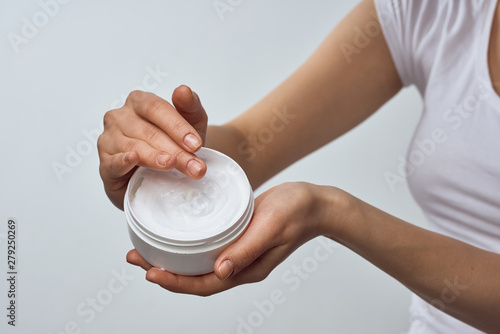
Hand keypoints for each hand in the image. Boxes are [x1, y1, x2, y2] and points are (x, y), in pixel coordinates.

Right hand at [97, 86, 207, 208]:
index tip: (196, 144)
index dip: (177, 127)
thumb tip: (183, 90)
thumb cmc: (176, 144)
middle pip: (150, 132)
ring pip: (134, 147)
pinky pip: (113, 161)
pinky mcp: (105, 164)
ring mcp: (109, 139)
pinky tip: (133, 159)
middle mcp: (120, 117)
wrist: (164, 176)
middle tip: (194, 166)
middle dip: (176, 151)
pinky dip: (122, 161)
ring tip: (173, 166)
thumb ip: (190, 106)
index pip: (156, 108)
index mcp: (139, 102)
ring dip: (156, 159)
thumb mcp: (191, 124)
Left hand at [126, 182, 343, 295]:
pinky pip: (206, 249)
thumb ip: (247, 249)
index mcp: (247, 269)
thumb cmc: (297, 212)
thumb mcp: (272, 227)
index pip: (204, 285)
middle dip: (164, 272)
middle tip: (135, 257)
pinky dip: (186, 246)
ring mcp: (237, 253)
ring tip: (145, 249)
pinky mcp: (237, 238)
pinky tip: (174, 235)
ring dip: (171, 259)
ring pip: (198, 264)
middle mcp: (239, 265)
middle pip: (195, 278)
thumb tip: (220, 272)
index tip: (150, 272)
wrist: (314, 203)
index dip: (176, 283)